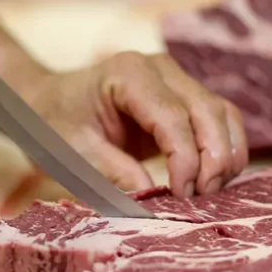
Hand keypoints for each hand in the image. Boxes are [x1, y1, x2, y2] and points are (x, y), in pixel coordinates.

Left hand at [23, 52, 248, 197]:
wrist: (46, 102)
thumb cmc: (54, 124)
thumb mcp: (73, 153)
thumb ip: (113, 174)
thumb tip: (154, 201)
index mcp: (128, 74)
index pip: (173, 116)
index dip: (186, 158)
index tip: (182, 195)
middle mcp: (160, 69)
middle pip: (208, 110)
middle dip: (213, 159)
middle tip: (202, 199)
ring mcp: (177, 80)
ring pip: (223, 114)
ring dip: (225, 156)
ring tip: (210, 193)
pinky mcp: (185, 98)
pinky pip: (220, 121)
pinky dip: (224, 151)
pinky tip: (213, 181)